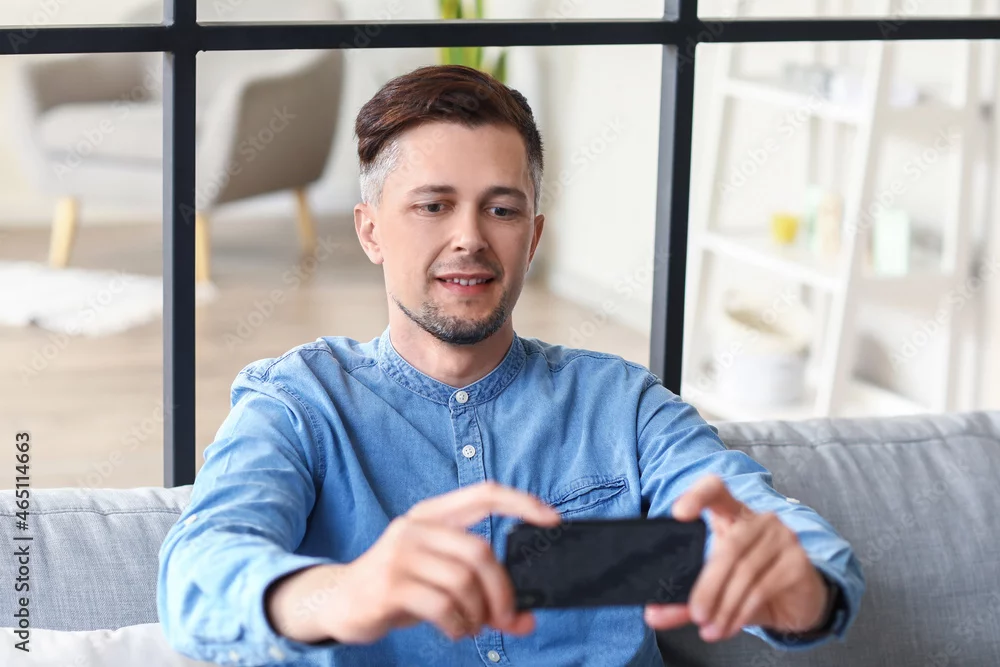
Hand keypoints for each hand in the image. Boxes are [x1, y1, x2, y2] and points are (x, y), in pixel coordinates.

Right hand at [322, 482, 559, 643]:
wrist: (339, 601)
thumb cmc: (399, 586)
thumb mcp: (438, 579)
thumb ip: (481, 593)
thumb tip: (526, 620)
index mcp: (432, 515)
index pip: (484, 493)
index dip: (521, 502)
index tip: (552, 519)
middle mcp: (415, 527)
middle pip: (480, 551)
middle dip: (502, 590)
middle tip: (506, 616)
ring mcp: (400, 554)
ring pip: (463, 581)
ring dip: (480, 612)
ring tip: (475, 625)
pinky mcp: (390, 585)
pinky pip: (442, 606)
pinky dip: (459, 625)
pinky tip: (456, 630)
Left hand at [643, 475, 829, 641]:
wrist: (798, 601)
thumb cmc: (752, 583)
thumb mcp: (716, 588)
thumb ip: (684, 599)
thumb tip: (654, 614)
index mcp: (733, 513)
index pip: (716, 489)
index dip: (697, 495)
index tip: (678, 513)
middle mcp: (760, 519)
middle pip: (729, 546)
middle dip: (708, 585)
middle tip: (696, 613)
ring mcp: (783, 537)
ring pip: (745, 571)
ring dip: (724, 606)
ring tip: (710, 627)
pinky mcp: (798, 562)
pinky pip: (763, 587)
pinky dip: (741, 612)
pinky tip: (729, 627)